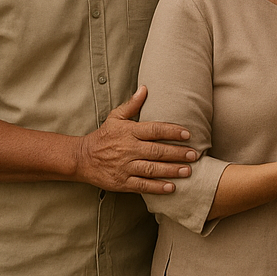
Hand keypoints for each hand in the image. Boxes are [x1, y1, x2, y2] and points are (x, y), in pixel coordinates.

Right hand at [74, 86, 197, 193]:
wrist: (82, 158)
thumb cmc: (103, 136)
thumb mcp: (115, 117)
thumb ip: (132, 104)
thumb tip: (145, 88)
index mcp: (129, 132)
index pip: (154, 130)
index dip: (172, 131)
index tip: (187, 134)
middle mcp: (128, 149)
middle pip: (157, 151)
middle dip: (177, 153)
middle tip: (194, 155)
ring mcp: (125, 167)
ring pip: (152, 169)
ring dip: (171, 170)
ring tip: (188, 171)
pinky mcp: (122, 182)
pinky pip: (142, 185)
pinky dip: (157, 187)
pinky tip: (172, 187)